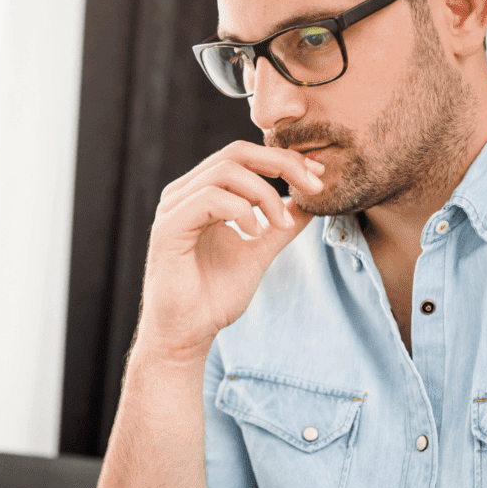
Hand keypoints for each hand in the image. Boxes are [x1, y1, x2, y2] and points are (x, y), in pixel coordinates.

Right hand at [136, 143, 322, 358]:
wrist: (187, 335)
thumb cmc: (213, 297)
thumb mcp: (258, 253)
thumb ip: (279, 227)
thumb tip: (309, 204)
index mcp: (203, 194)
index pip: (245, 157)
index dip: (284, 160)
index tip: (318, 176)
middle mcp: (184, 194)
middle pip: (236, 153)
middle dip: (282, 164)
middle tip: (314, 187)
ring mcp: (173, 208)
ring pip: (225, 171)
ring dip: (265, 194)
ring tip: (282, 224)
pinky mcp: (168, 228)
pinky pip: (209, 199)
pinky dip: (240, 211)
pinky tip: (255, 233)